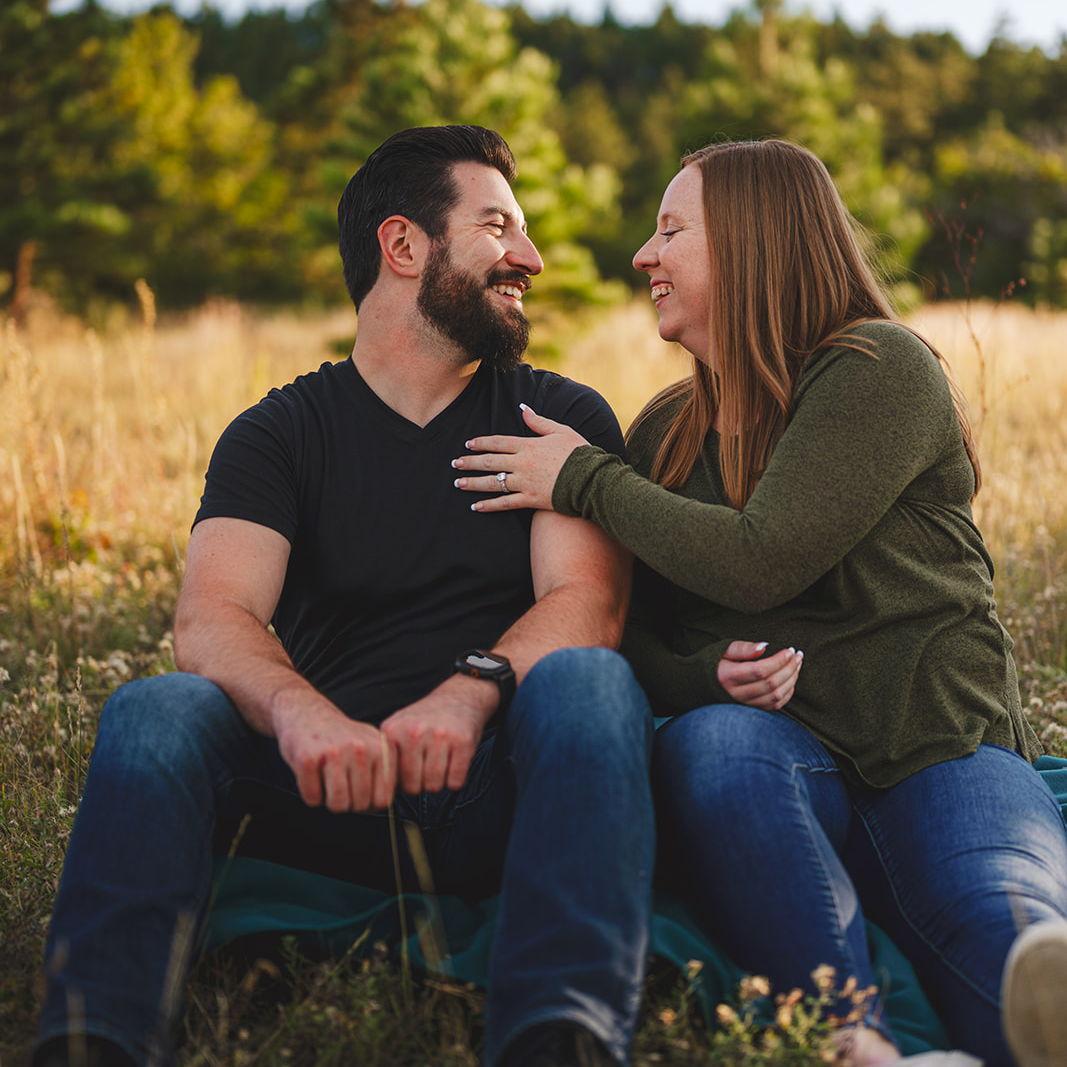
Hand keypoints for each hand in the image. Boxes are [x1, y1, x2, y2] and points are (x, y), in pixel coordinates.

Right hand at [274, 695, 395, 812]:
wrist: (306, 713)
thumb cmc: (339, 736)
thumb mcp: (370, 746)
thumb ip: (382, 773)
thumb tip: (382, 806)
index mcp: (381, 748)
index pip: (383, 799)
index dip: (368, 805)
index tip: (360, 796)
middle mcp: (361, 749)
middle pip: (360, 805)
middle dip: (347, 803)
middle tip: (339, 784)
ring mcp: (335, 752)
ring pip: (338, 804)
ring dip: (329, 800)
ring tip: (327, 781)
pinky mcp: (308, 758)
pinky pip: (313, 798)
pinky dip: (310, 794)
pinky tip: (313, 775)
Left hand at [380, 673, 496, 793]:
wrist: (458, 697)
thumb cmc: (425, 721)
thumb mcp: (398, 729)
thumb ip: (387, 756)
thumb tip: (383, 793)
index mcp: (392, 730)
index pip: (389, 779)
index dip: (399, 783)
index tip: (407, 776)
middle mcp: (414, 732)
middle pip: (413, 787)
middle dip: (421, 784)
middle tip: (427, 769)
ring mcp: (439, 735)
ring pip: (434, 786)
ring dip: (439, 782)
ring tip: (439, 765)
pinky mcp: (463, 741)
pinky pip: (456, 781)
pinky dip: (456, 779)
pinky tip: (453, 763)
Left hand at [452, 405, 587, 512]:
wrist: (592, 479)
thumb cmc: (579, 453)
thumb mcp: (561, 431)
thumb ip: (539, 422)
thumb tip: (523, 408)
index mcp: (529, 445)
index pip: (498, 442)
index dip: (481, 443)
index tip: (468, 444)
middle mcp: (522, 463)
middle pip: (490, 462)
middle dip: (470, 462)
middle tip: (455, 464)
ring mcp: (525, 482)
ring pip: (493, 483)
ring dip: (473, 483)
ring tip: (458, 483)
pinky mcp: (530, 500)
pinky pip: (505, 503)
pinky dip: (489, 506)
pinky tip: (475, 507)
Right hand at [717, 641, 802, 710]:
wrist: (702, 685)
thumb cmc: (715, 664)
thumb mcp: (724, 650)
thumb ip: (743, 648)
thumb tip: (764, 646)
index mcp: (728, 676)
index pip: (760, 670)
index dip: (779, 661)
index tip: (790, 650)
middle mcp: (736, 694)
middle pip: (771, 683)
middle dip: (789, 668)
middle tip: (798, 655)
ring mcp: (745, 705)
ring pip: (775, 695)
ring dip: (791, 679)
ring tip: (797, 664)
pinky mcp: (752, 711)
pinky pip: (775, 705)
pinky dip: (787, 693)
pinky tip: (791, 680)